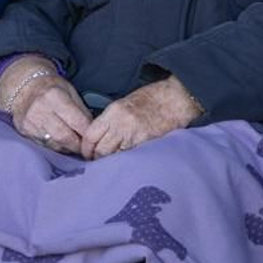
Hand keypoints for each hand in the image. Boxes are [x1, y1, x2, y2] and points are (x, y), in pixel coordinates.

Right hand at [0, 60, 91, 154]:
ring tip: (74, 144)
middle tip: (85, 147)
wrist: (25, 88)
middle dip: (78, 145)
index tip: (94, 138)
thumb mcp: (70, 91)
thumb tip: (92, 129)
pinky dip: (56, 146)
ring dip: (68, 148)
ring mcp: (31, 122)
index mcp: (55, 96)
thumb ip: (82, 110)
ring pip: (55, 144)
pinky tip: (61, 142)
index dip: (88, 133)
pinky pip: (44, 145)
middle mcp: (41, 110)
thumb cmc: (51, 88)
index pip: (77, 121)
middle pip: (65, 137)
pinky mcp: (25, 131)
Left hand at [81, 77, 200, 158]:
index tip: (87, 153)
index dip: (86, 148)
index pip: (90, 135)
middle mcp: (121, 124)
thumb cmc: (153, 98)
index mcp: (113, 112)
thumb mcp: (125, 104)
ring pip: (114, 157)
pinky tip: (127, 162)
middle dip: (97, 158)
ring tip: (112, 164)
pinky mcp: (147, 144)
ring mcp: (134, 136)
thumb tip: (99, 137)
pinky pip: (130, 157)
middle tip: (97, 162)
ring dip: (111, 161)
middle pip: (100, 150)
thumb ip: (110, 120)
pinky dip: (126, 161)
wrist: (176, 99)